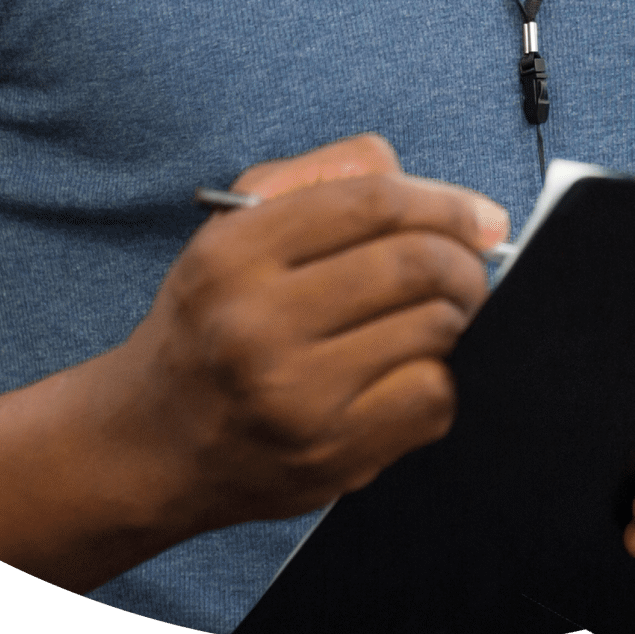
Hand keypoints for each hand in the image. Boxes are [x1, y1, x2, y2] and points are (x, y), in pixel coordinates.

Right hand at [100, 135, 510, 542]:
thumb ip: (317, 178)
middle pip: (413, 263)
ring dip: (458, 316)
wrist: (153, 445)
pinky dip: (443, 376)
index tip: (481, 215)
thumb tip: (415, 178)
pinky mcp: (331, 454)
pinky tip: (414, 369)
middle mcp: (258, 324)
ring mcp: (296, 396)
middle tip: (470, 267)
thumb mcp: (232, 231)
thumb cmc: (211, 323)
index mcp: (234, 254)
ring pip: (432, 328)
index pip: (371, 201)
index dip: (443, 201)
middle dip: (464, 260)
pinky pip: (432, 397)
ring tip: (441, 314)